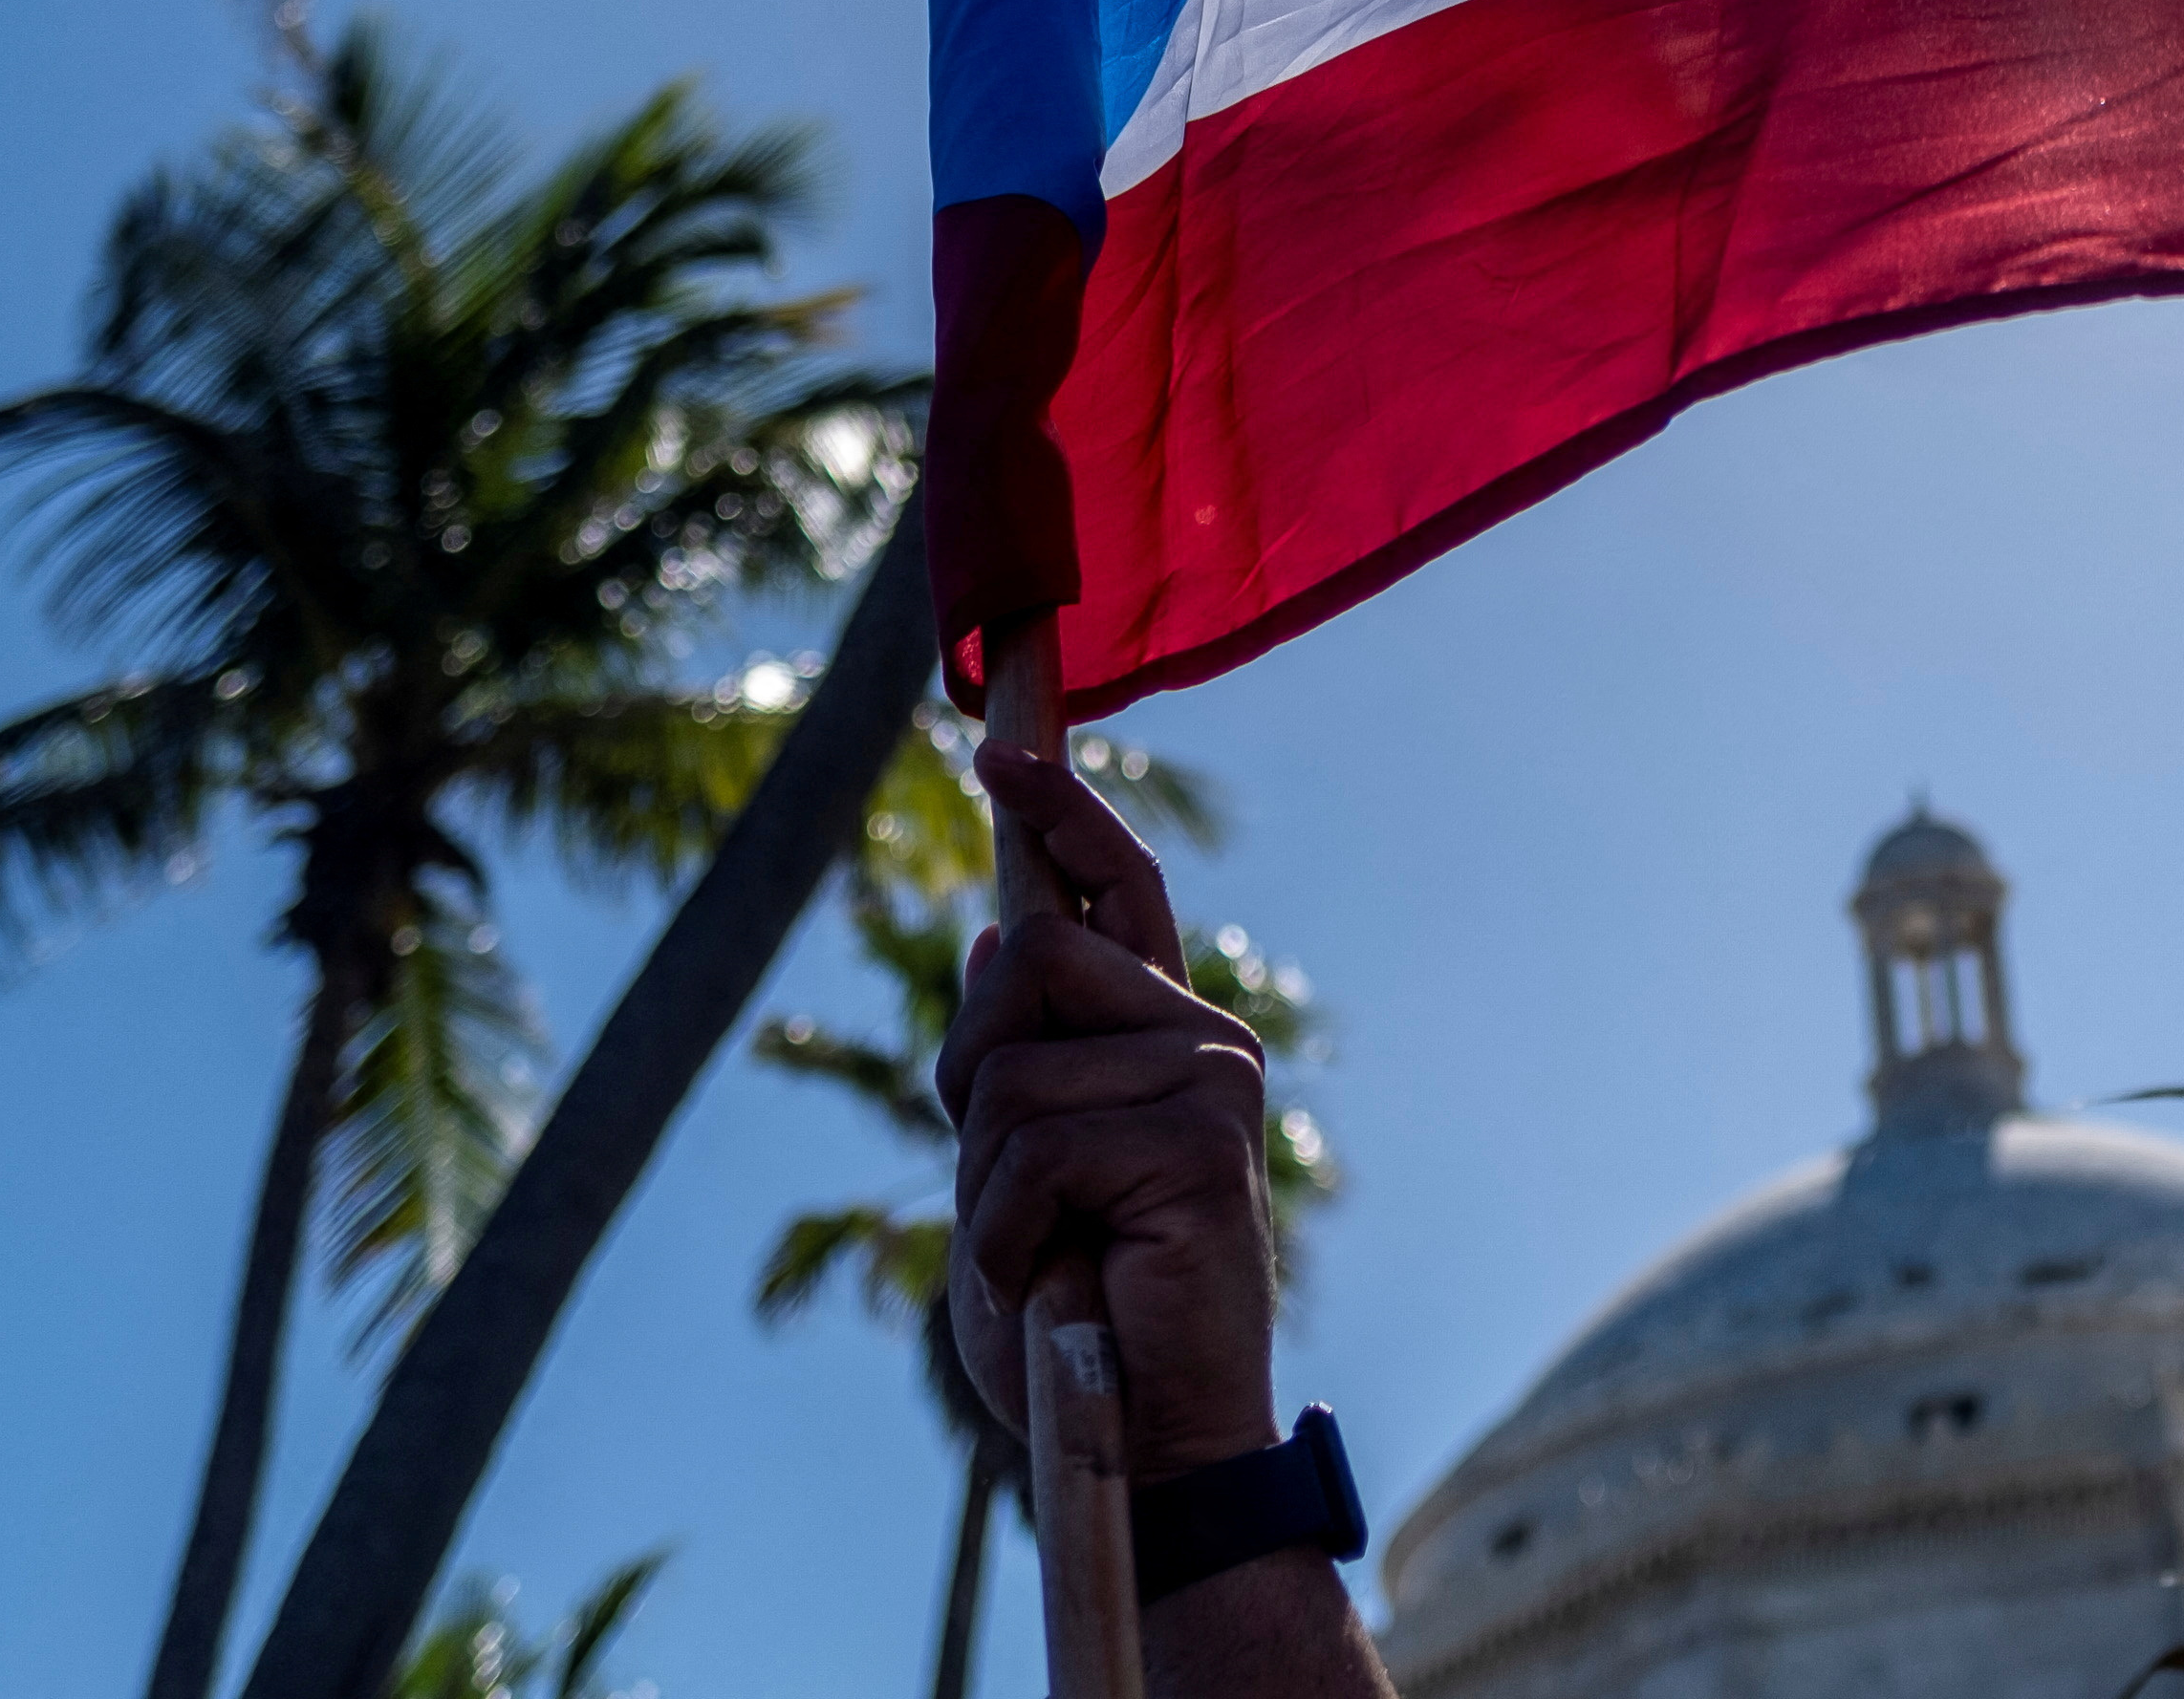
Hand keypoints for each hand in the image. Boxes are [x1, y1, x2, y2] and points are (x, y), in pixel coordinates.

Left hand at [937, 737, 1284, 1482]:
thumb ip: (1017, 1060)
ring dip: (985, 1187)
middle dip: (973, 1070)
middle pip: (1034, 959)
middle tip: (1006, 1191)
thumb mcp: (1012, 1171)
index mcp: (1159, 1040)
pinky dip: (1002, 1233)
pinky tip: (1048, 1281)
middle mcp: (1199, 1039)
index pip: (1116, 891)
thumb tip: (1003, 927)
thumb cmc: (1075, 1315)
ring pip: (1013, 1068)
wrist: (1148, 1436)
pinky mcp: (1200, 1138)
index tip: (999, 746)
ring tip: (1040, 1258)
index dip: (1061, 810)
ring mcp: (1210, 1081)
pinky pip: (1034, 1147)